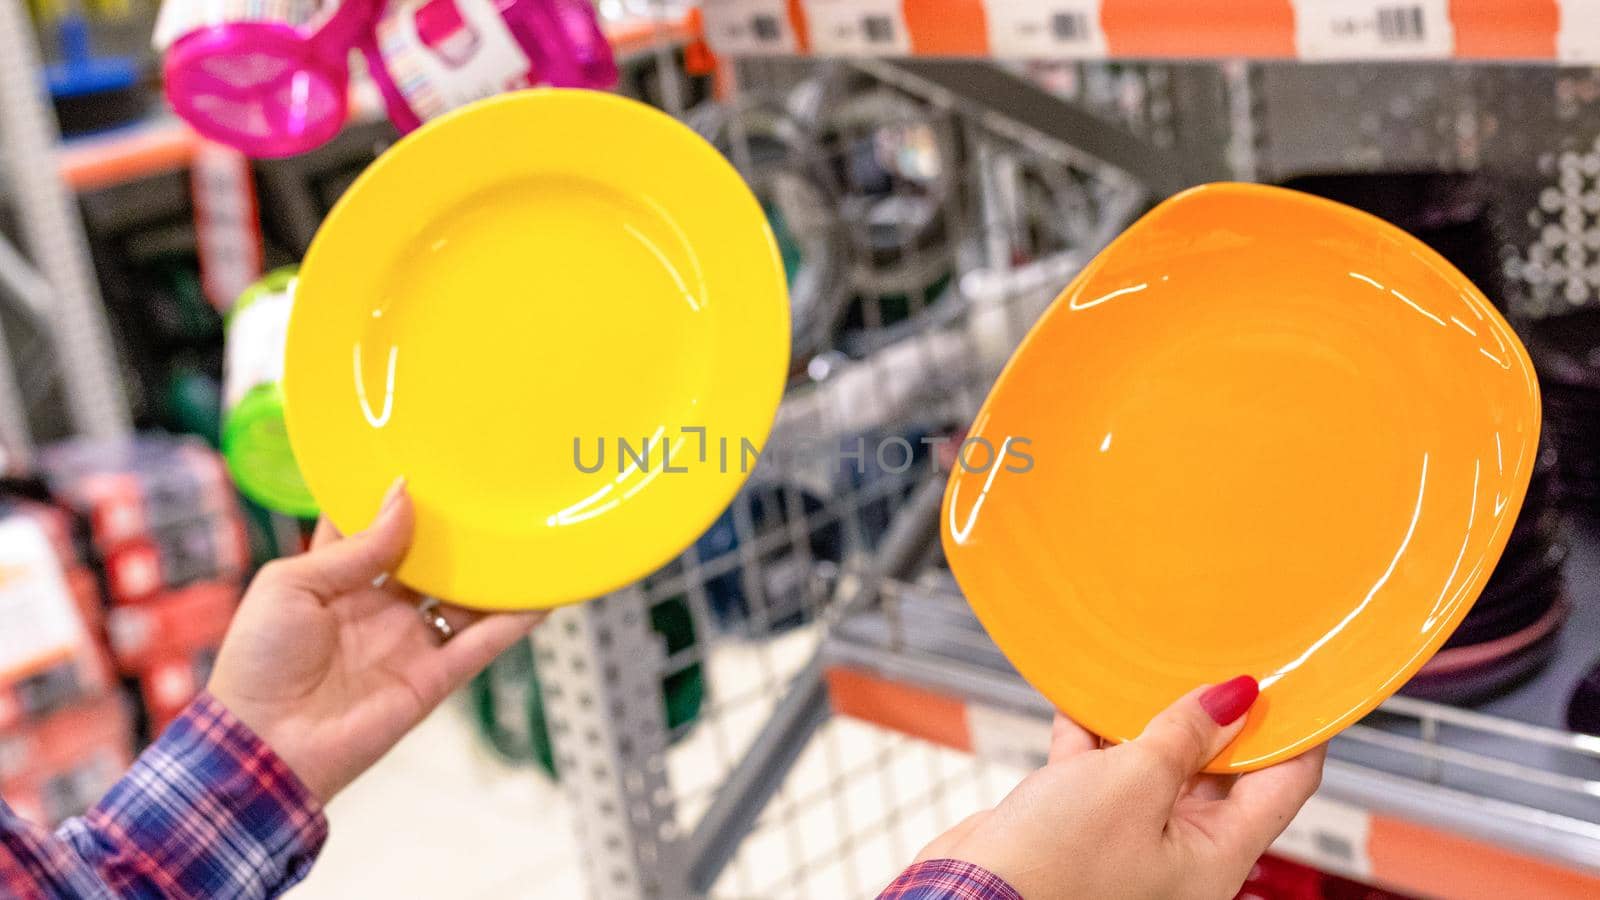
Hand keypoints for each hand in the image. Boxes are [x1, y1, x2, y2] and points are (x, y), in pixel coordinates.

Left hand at [208, 479, 544, 801]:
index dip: (394, 498)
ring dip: (494, 571)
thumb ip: (356, 547)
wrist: (263, 746)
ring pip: (464, 598)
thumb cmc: (258, 661)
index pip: (373, 529)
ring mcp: (409, 641)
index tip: (424, 460)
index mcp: (336, 580)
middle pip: (430, 560)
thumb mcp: (292, 584)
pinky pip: (482, 644)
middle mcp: (379, 607)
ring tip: (527, 530)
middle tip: (486, 487)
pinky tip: (544, 592)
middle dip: (455, 529)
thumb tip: (404, 498)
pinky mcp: (433, 677)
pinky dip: (515, 621)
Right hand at [918, 677, 1325, 899]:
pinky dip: (1093, 734)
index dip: (1298, 729)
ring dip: (1150, 719)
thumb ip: (1186, 735)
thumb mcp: (1135, 783)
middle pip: (1222, 774)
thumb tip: (1234, 697)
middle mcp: (1181, 854)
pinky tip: (1083, 696)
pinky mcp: (1081, 829)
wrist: (970, 895)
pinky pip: (1099, 772)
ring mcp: (1130, 841)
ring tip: (1153, 665)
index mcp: (1216, 859)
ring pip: (1157, 767)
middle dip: (1220, 717)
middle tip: (1220, 658)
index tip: (1296, 679)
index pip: (1285, 785)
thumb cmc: (1058, 865)